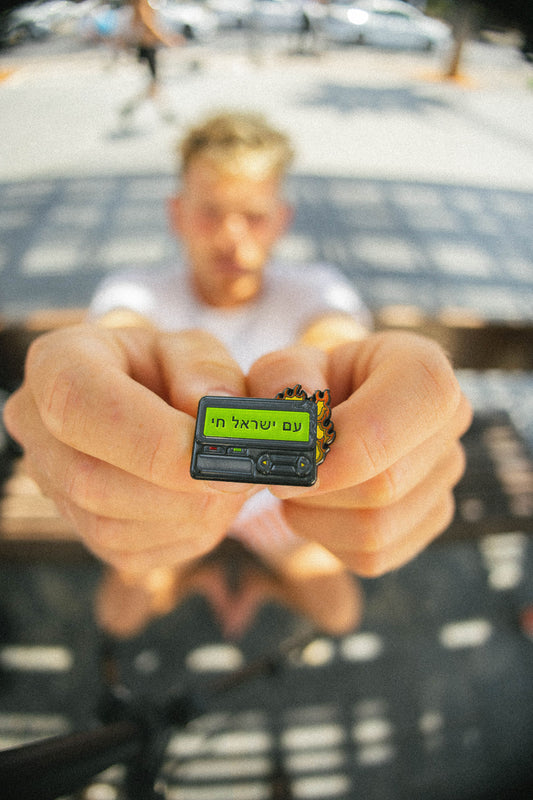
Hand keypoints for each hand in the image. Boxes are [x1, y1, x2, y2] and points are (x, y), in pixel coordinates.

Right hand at [3, 325, 254, 575]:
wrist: (155, 400)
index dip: (151, 440)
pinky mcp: (78, 527)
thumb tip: (214, 409)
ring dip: (185, 517)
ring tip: (230, 486)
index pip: (79, 405)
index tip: (217, 456)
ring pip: (108, 527)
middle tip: (240, 479)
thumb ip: (207, 370)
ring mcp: (49, 482)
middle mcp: (35, 425)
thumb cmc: (173, 369)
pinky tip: (208, 504)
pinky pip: (126, 553)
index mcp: (56, 364)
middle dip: (177, 489)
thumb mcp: (196, 350)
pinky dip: (181, 535)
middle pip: (90, 480)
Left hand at [247, 332, 472, 576]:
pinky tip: (320, 503)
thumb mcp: (284, 369)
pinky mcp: (432, 520)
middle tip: (280, 470)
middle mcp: (450, 422)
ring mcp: (446, 475)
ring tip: (301, 480)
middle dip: (316, 489)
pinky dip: (328, 538)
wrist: (328, 410)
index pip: (393, 425)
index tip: (292, 467)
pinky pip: (373, 556)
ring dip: (315, 516)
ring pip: (375, 530)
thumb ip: (281, 382)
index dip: (338, 457)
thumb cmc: (307, 385)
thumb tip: (291, 423)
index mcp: (422, 370)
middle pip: (381, 487)